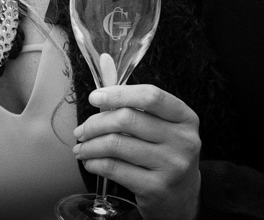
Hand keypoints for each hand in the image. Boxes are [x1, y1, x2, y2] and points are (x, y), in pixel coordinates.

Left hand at [73, 84, 201, 219]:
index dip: (118, 93)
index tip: (95, 97)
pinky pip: (114, 168)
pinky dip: (94, 163)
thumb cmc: (163, 152)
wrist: (181, 196)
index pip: (151, 96)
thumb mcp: (159, 125)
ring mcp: (172, 166)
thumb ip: (133, 101)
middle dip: (95, 123)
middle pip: (127, 119)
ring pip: (116, 144)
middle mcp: (183, 141)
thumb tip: (103, 70)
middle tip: (81, 131)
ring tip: (81, 147)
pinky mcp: (157, 187)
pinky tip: (90, 162)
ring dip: (89, 145)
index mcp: (185, 118)